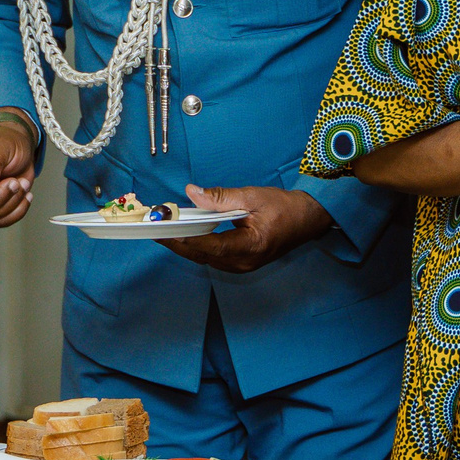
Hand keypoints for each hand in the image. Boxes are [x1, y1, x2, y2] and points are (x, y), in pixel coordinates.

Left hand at [162, 186, 334, 275]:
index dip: (183, 236)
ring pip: (203, 257)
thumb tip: (191, 193)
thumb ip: (220, 197)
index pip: (209, 245)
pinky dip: (195, 245)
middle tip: (153, 228)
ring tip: (162, 229)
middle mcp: (243, 262)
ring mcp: (240, 266)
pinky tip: (183, 234)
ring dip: (183, 244)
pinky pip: (211, 256)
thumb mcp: (252, 196)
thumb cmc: (284, 207)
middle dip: (175, 241)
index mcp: (250, 247)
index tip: (163, 227)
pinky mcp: (238, 263)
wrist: (307, 220)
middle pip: (201, 254)